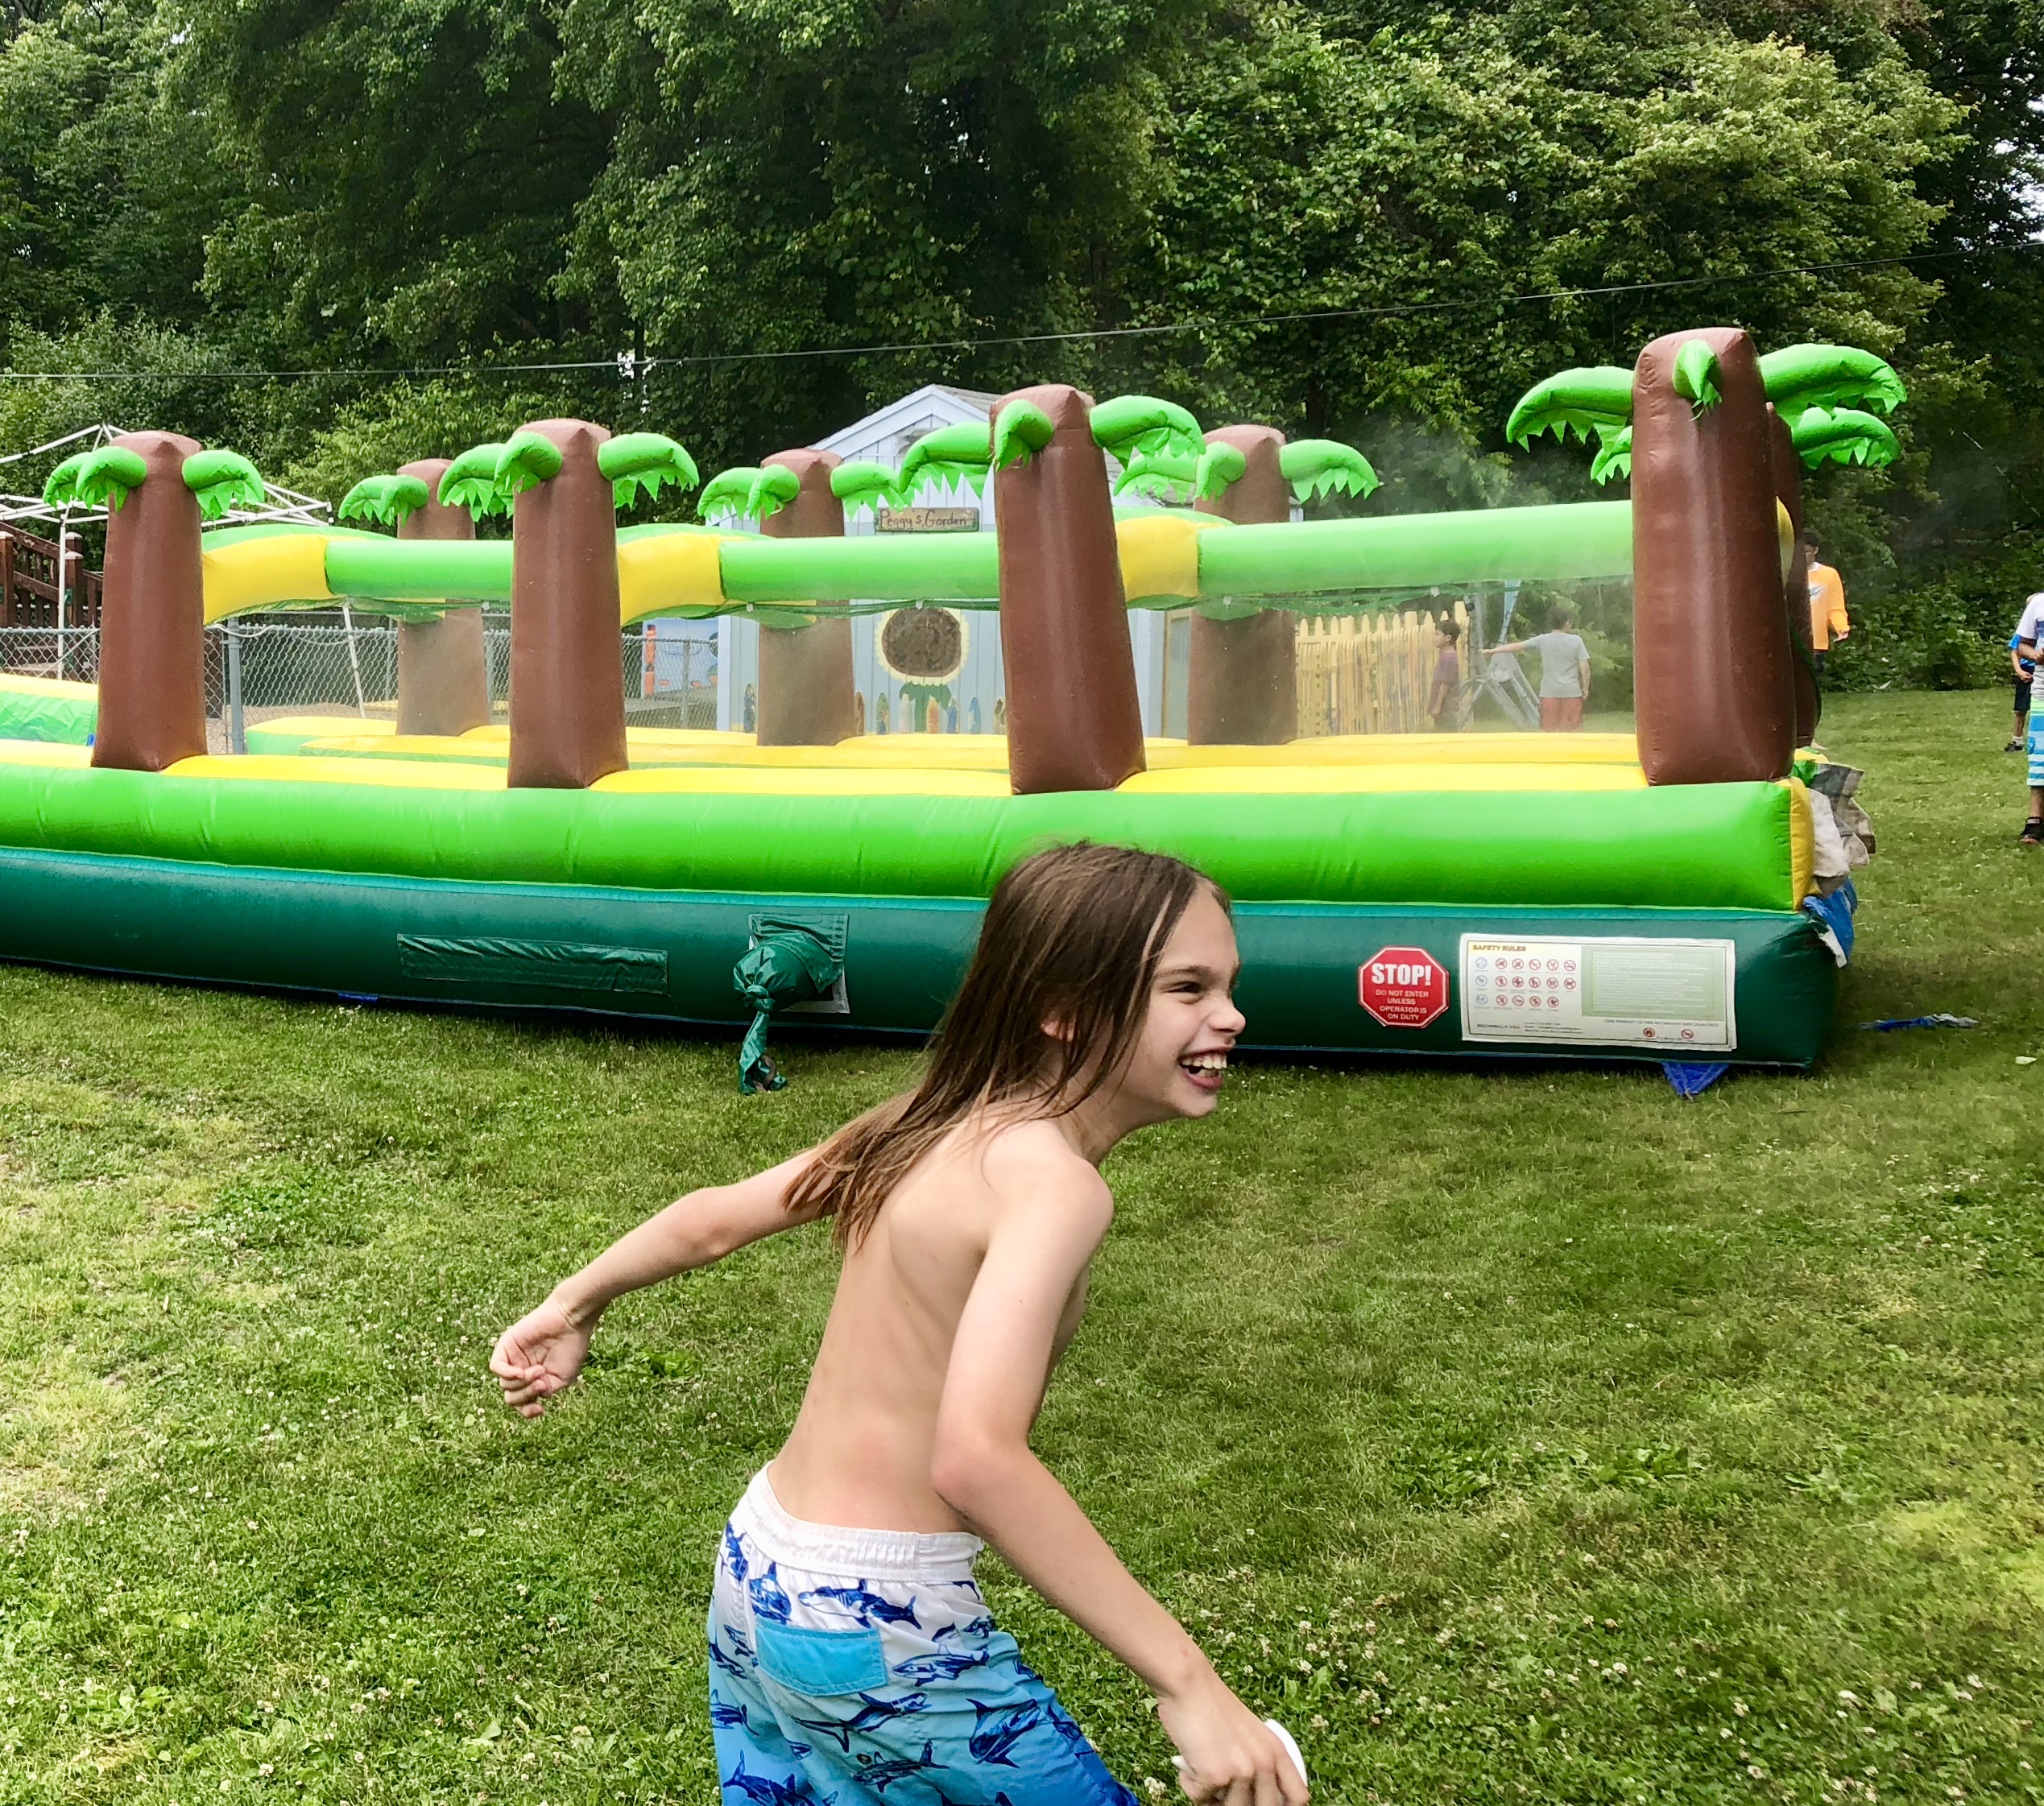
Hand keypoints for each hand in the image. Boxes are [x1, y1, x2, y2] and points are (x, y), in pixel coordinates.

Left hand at [490, 1297, 594, 1418]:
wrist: (570, 1320)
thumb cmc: (571, 1347)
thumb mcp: (562, 1379)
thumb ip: (544, 1392)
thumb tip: (531, 1398)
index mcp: (534, 1380)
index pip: (522, 1403)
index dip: (527, 1411)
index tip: (541, 1409)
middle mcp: (521, 1370)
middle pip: (511, 1397)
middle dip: (526, 1396)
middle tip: (543, 1384)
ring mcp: (513, 1359)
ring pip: (504, 1385)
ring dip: (522, 1384)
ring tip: (540, 1371)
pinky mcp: (506, 1346)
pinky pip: (496, 1367)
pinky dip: (508, 1374)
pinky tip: (523, 1372)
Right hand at [1158, 1668, 1308, 1804]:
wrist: (1188, 1683)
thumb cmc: (1211, 1704)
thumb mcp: (1250, 1733)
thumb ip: (1259, 1761)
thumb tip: (1254, 1795)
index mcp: (1277, 1751)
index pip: (1298, 1798)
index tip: (1262, 1803)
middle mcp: (1265, 1763)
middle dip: (1239, 1804)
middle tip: (1221, 1791)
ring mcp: (1242, 1771)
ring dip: (1212, 1795)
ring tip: (1202, 1768)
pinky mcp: (1216, 1775)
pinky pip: (1200, 1799)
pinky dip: (1190, 1785)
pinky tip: (1188, 1761)